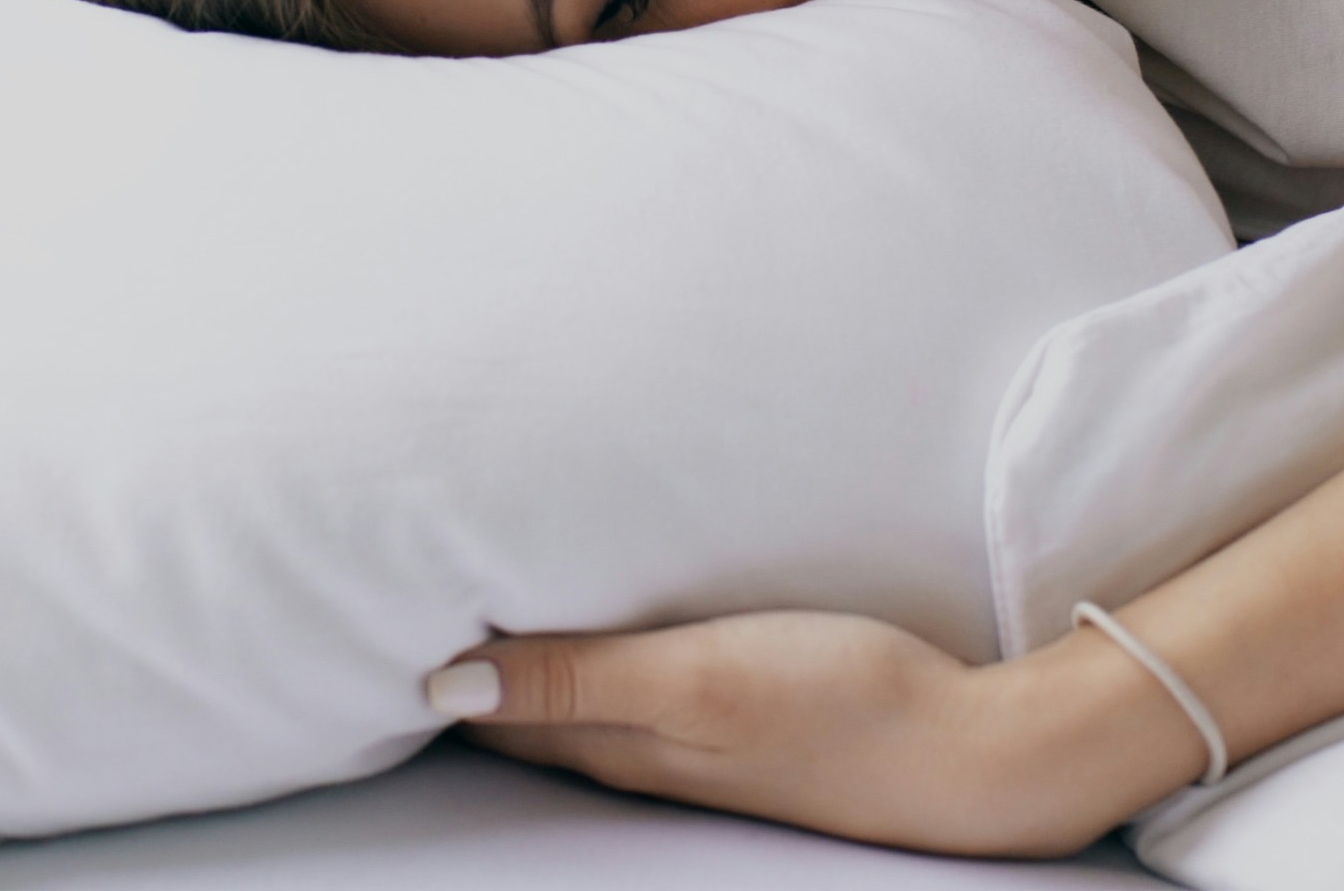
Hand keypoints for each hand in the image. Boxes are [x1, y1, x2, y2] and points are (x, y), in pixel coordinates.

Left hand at [426, 612, 1115, 856]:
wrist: (975, 756)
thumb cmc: (842, 702)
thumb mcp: (695, 678)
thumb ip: (574, 673)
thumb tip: (439, 684)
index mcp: (612, 740)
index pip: (484, 703)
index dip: (428, 655)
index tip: (368, 594)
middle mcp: (636, 752)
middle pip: (517, 707)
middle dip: (459, 656)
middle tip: (392, 587)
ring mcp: (688, 746)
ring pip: (572, 701)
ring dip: (521, 658)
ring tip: (463, 599)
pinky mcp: (737, 728)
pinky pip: (631, 695)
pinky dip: (587, 662)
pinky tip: (587, 633)